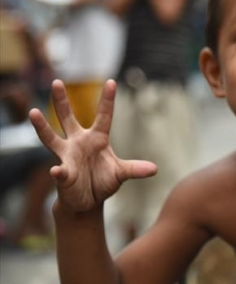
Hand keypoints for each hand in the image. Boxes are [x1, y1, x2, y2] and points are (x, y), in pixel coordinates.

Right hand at [28, 80, 156, 211]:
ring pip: (51, 138)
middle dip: (61, 101)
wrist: (88, 201)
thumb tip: (154, 169)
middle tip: (57, 82)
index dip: (107, 100)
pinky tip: (56, 171)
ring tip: (33, 112)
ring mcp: (67, 157)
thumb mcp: (121, 173)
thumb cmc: (102, 182)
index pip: (104, 116)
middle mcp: (78, 143)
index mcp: (97, 139)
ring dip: (42, 127)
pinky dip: (58, 172)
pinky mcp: (63, 174)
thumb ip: (134, 169)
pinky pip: (60, 171)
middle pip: (68, 118)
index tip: (111, 81)